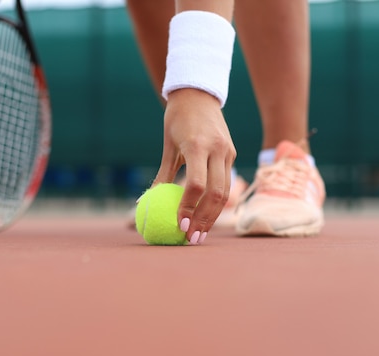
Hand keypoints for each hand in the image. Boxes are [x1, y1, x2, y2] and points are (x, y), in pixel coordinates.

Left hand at [153, 88, 236, 243]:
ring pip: (225, 191)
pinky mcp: (232, 154)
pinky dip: (217, 203)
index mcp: (198, 146)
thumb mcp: (167, 146)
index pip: (196, 184)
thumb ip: (162, 175)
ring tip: (199, 235)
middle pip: (216, 193)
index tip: (178, 225)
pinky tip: (206, 218)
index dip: (187, 207)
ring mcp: (228, 152)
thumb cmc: (176, 119)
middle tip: (190, 239)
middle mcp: (217, 150)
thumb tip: (146, 203)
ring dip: (212, 216)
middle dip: (203, 220)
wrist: (198, 94)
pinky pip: (226, 183)